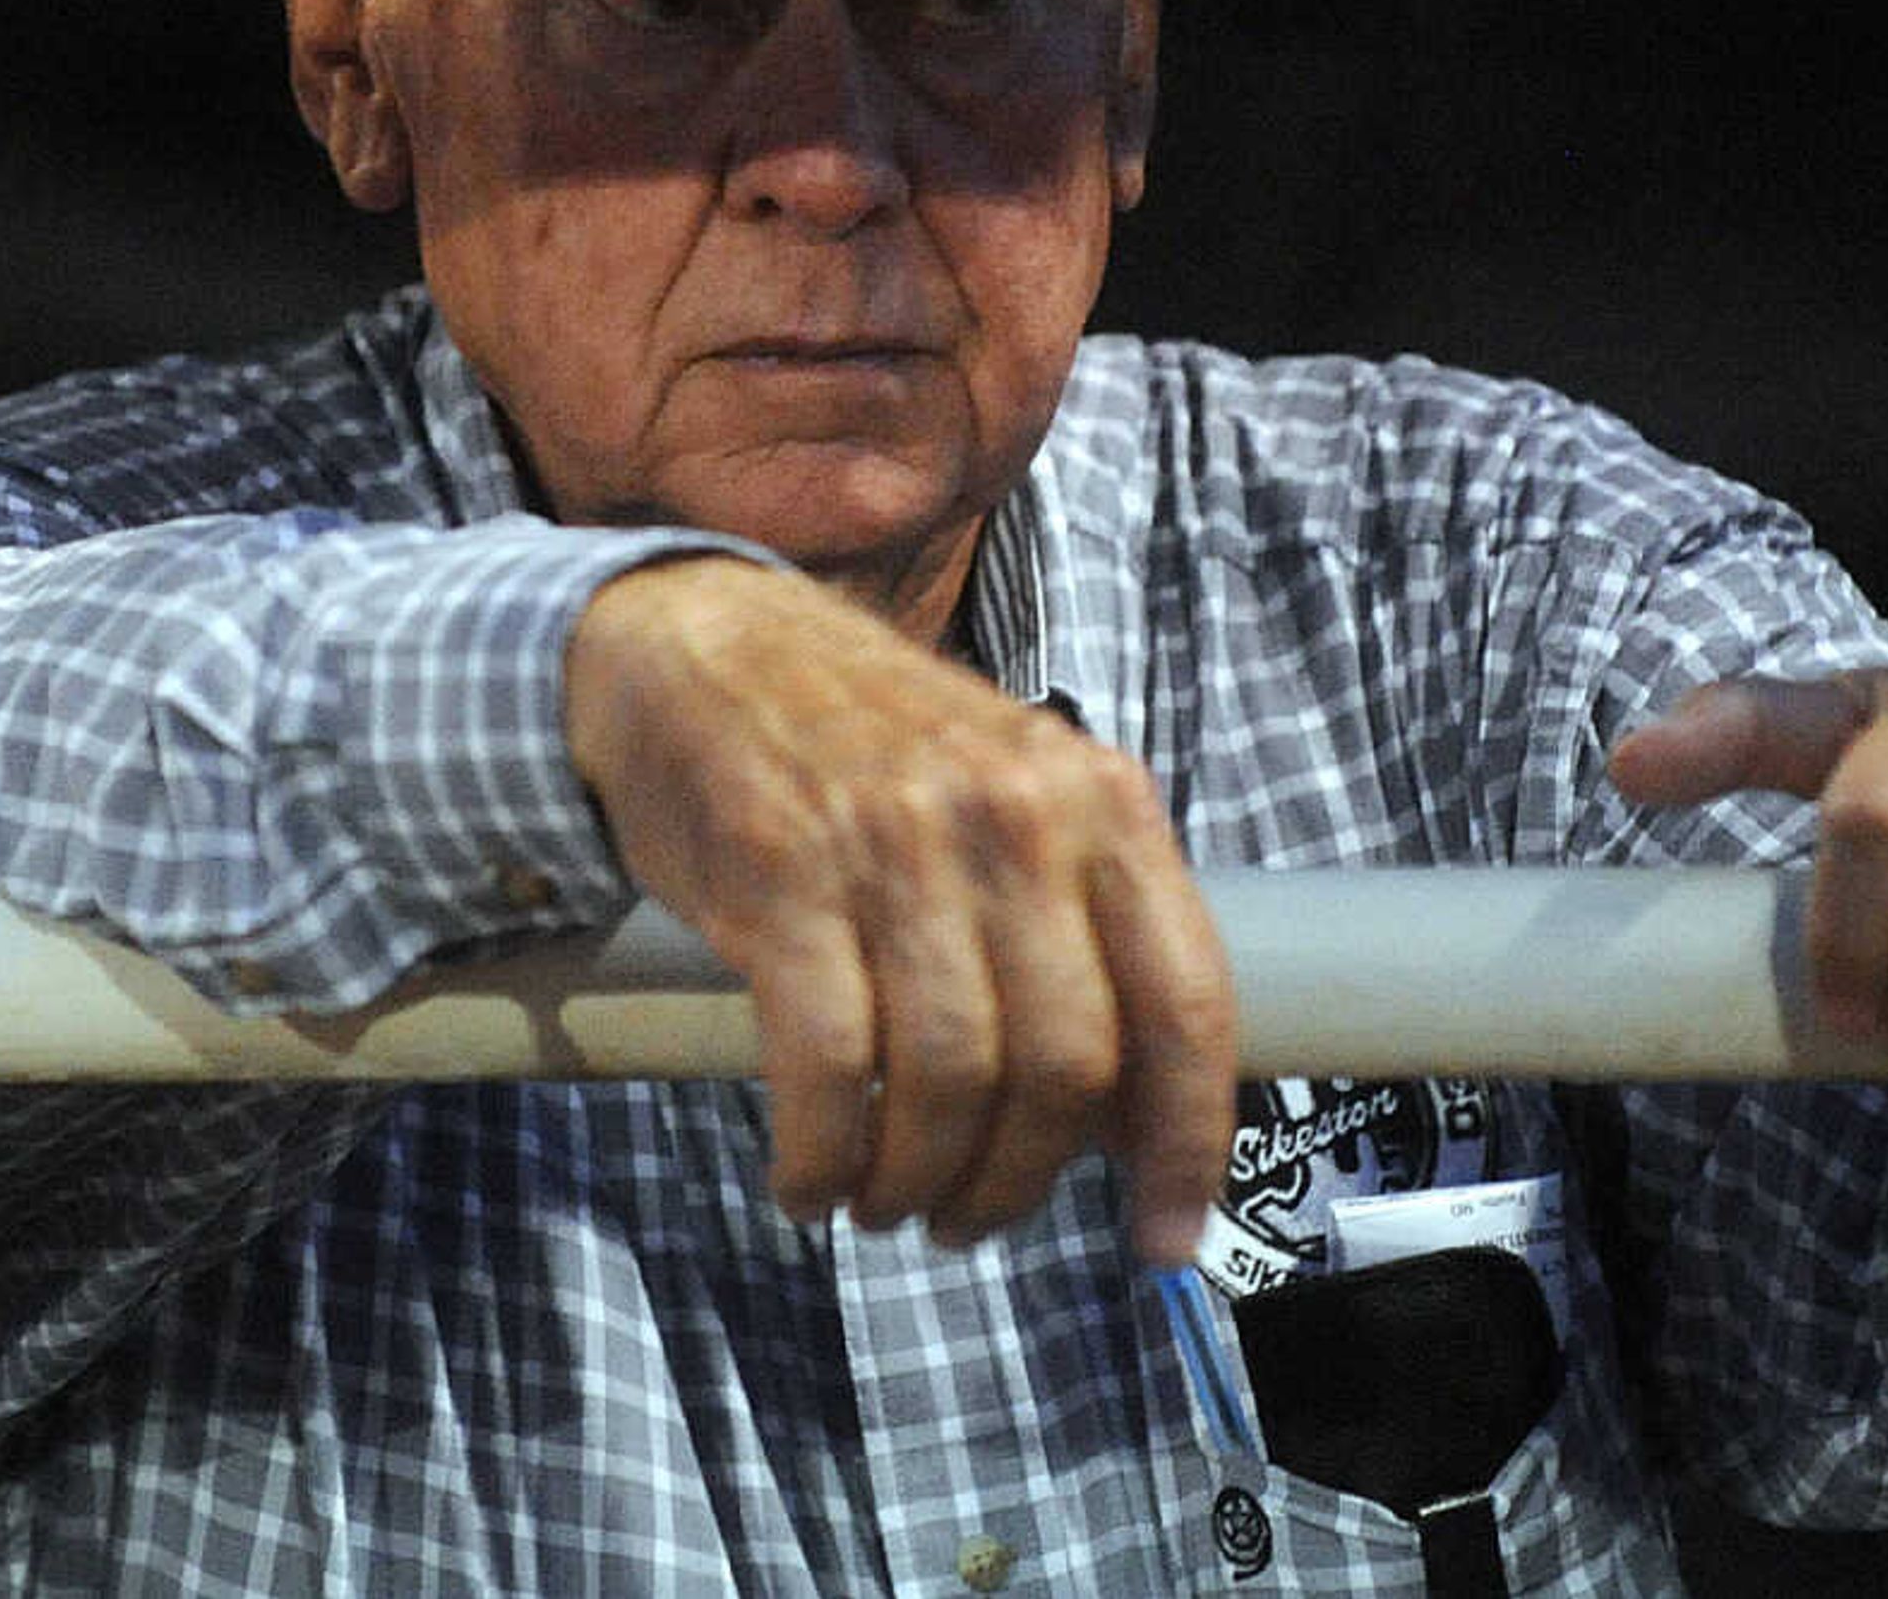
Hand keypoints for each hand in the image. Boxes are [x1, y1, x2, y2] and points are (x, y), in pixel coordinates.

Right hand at [563, 558, 1233, 1265]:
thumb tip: (1129, 1124)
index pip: (1187, 998)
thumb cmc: (871, 749)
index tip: (1165, 1240)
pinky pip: (828, 1065)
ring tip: (888, 1201)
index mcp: (1101, 799)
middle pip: (1065, 1064)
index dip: (1187, 1142)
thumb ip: (1082, 934)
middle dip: (1020, 1180)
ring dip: (918, 1181)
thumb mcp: (1017, 800)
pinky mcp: (780, 875)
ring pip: (950, 1079)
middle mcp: (1016, 814)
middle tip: (972, 1218)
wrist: (701, 646)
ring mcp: (897, 841)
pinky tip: (808, 1180)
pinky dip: (821, 1156)